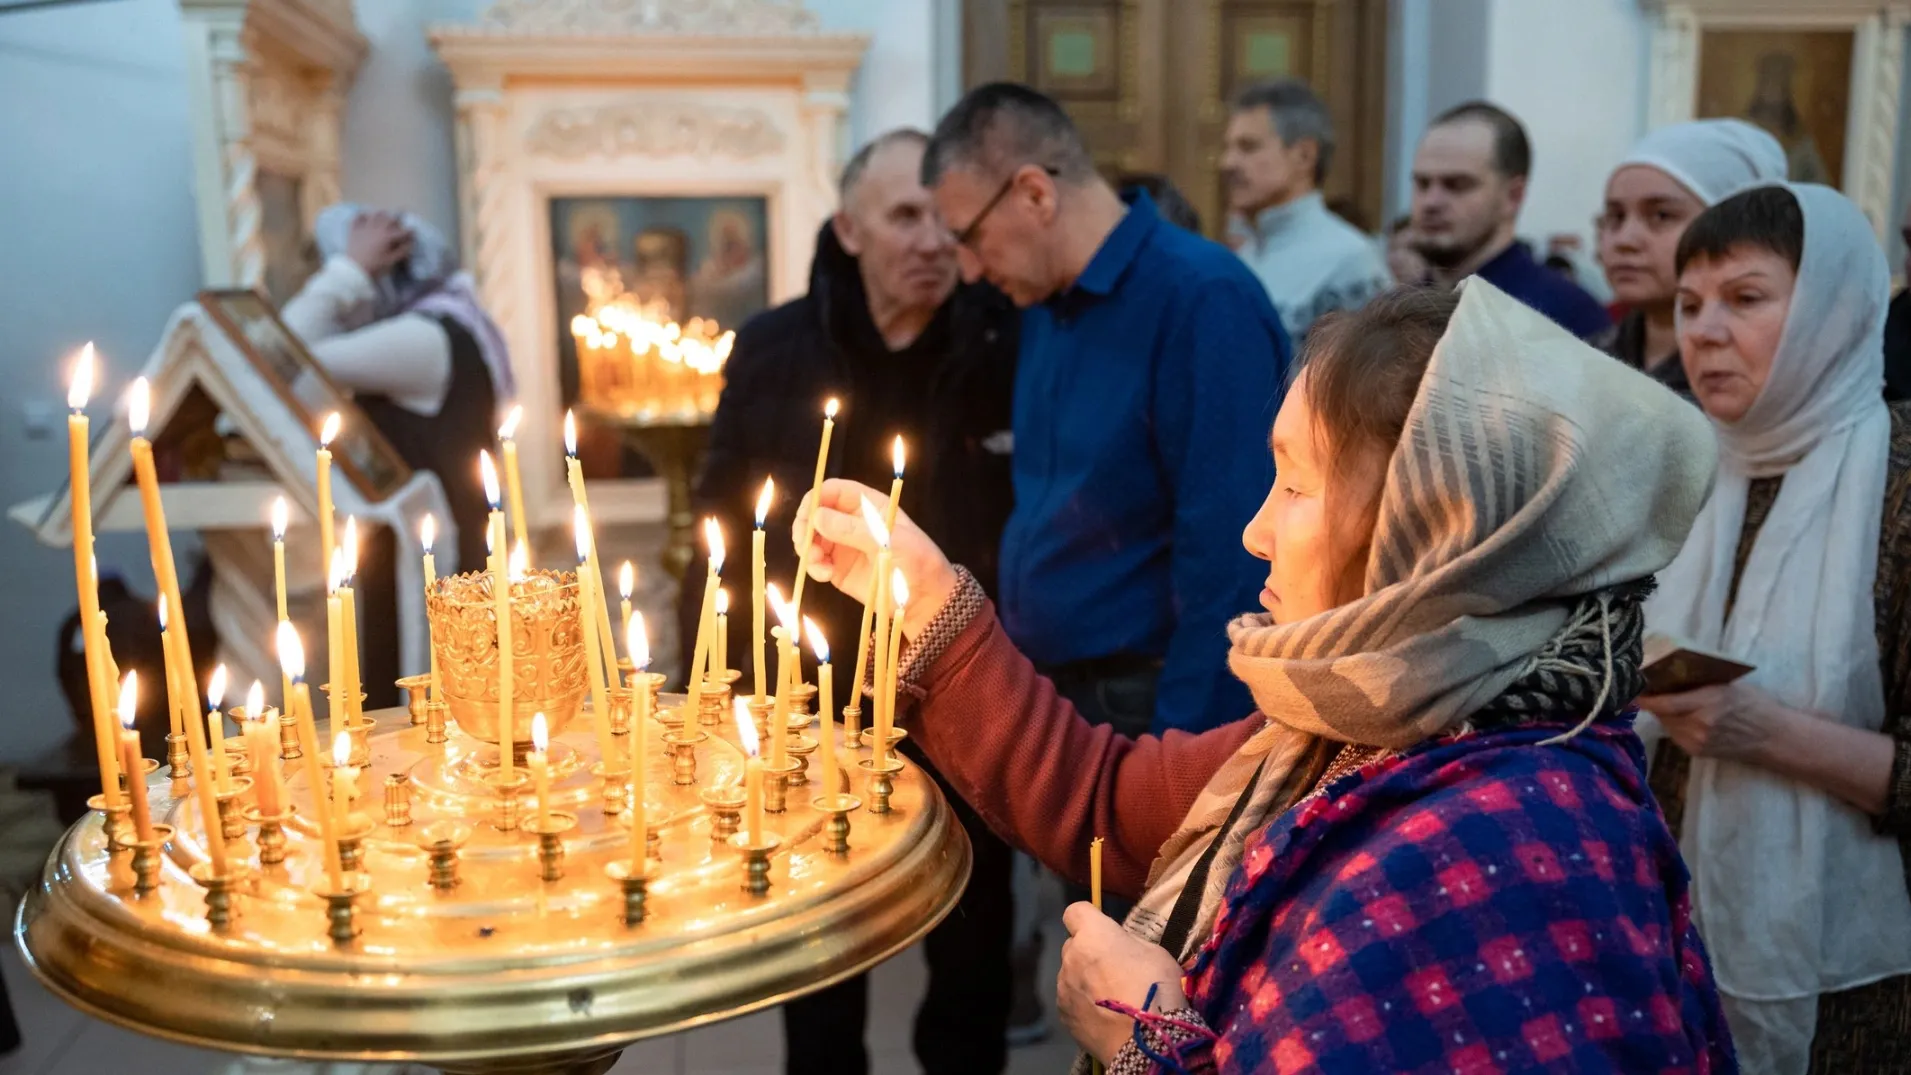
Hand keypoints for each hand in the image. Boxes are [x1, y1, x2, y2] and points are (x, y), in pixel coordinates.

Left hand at [346, 210, 412, 276]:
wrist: (353, 270)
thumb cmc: (374, 267)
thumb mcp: (391, 262)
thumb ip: (402, 251)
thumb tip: (410, 243)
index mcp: (388, 237)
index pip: (402, 232)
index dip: (409, 231)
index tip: (412, 232)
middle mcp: (377, 229)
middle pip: (389, 219)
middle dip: (396, 219)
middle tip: (398, 222)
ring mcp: (364, 228)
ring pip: (375, 215)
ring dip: (381, 215)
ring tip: (383, 217)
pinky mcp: (354, 230)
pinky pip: (357, 218)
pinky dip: (362, 215)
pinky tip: (365, 216)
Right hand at [792, 479, 957, 639]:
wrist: (924, 599)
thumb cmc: (917, 562)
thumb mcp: (890, 542)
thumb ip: (853, 529)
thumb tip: (817, 517)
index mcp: (868, 505)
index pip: (833, 490)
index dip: (816, 499)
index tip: (808, 517)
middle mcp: (851, 521)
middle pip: (815, 512)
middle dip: (805, 526)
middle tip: (805, 543)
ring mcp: (842, 545)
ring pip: (810, 537)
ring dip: (806, 548)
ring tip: (817, 563)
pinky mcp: (837, 568)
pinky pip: (814, 561)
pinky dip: (813, 566)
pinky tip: (824, 575)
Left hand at [1057, 902, 1188, 1063]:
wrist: (1146, 1040)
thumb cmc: (1155, 989)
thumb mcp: (1154, 952)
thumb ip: (1128, 943)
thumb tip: (1118, 947)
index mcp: (1093, 934)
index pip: (1075, 911)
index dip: (1088, 919)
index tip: (1103, 931)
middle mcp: (1071, 957)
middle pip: (1073, 945)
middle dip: (1089, 952)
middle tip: (1114, 969)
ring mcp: (1064, 987)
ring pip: (1071, 974)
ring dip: (1085, 979)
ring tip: (1110, 998)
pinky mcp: (1063, 1014)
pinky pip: (1071, 1000)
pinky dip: (1082, 1004)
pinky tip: (1103, 1016)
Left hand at [1637, 681, 1792, 763]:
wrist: (1773, 737)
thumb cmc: (1753, 703)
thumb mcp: (1727, 684)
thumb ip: (1697, 682)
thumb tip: (1666, 671)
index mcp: (1707, 702)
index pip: (1662, 702)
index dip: (1642, 695)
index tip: (1630, 686)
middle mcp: (1698, 725)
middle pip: (1660, 712)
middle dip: (1653, 700)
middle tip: (1649, 687)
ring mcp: (1696, 741)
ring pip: (1665, 723)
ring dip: (1663, 712)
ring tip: (1668, 699)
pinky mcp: (1696, 752)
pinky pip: (1675, 733)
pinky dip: (1674, 723)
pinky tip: (1683, 716)